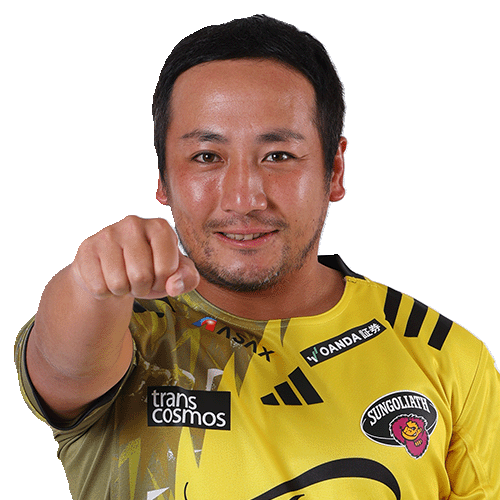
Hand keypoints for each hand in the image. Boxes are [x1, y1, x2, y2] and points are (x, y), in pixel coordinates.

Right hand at [71, 216, 199, 299]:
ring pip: (118, 283)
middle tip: (139, 280)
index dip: (164, 282)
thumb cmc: (150, 269)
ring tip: (124, 278)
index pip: (166, 269)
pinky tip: (106, 277)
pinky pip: (98, 287)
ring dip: (123, 291)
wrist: (114, 269)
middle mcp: (133, 223)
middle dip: (142, 288)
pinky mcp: (86, 248)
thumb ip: (187, 278)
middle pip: (141, 276)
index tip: (159, 276)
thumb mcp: (176, 274)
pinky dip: (104, 292)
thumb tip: (174, 284)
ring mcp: (107, 233)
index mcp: (160, 227)